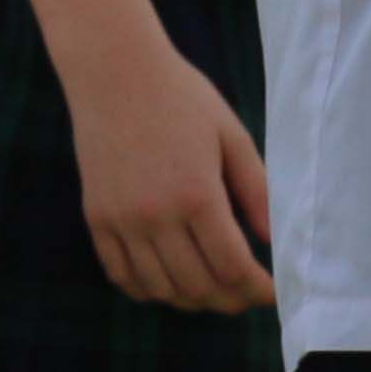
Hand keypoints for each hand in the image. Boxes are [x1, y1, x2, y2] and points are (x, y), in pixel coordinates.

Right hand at [60, 24, 274, 312]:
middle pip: (197, 286)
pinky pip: (121, 275)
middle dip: (229, 299)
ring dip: (191, 299)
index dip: (257, 289)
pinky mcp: (97, 218)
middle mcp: (156, 216)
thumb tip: (272, 240)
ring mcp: (122, 220)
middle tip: (246, 294)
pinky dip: (148, 289)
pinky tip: (168, 282)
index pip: (232, 267)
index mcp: (197, 195)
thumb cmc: (181, 97)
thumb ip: (256, 190)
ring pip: (160, 288)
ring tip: (212, 290)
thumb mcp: (231, 136)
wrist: (115, 72)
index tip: (272, 293)